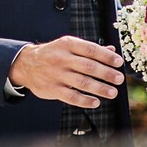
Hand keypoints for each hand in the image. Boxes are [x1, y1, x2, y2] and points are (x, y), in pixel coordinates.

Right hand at [9, 37, 124, 107]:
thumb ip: (90, 49)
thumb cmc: (54, 54)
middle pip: (88, 67)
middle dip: (106, 73)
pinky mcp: (53, 89)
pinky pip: (71, 97)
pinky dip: (85, 101)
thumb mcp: (69, 46)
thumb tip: (112, 50)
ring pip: (82, 83)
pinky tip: (96, 102)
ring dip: (99, 88)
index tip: (119, 62)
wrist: (27, 64)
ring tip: (112, 92)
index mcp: (68, 44)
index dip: (107, 56)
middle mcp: (62, 59)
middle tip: (119, 79)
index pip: (91, 49)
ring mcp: (57, 74)